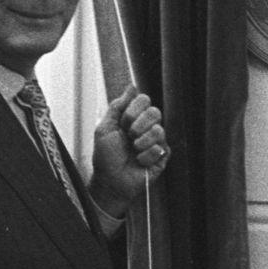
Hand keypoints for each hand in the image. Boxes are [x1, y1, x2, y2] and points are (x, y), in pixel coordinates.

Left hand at [89, 85, 169, 216]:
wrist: (111, 181)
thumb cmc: (105, 157)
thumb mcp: (105, 127)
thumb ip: (117, 106)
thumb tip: (131, 87)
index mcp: (133, 118)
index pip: (144, 100)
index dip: (134, 109)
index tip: (123, 122)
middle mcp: (146, 127)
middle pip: (155, 111)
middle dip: (138, 125)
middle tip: (129, 136)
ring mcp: (156, 141)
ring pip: (159, 129)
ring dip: (141, 142)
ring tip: (134, 151)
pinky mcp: (163, 155)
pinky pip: (160, 147)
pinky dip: (146, 156)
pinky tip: (139, 161)